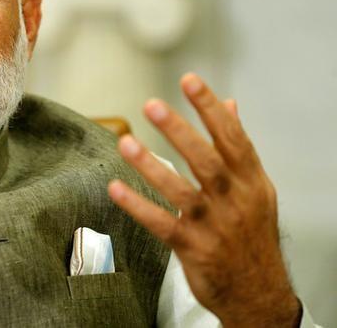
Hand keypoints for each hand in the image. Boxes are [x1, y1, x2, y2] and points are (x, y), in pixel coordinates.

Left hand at [108, 73, 300, 326]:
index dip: (210, 108)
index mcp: (251, 181)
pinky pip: (162, 225)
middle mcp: (235, 200)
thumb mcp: (257, 188)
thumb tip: (230, 104)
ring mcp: (214, 226)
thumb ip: (238, 147)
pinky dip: (138, 206)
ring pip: (181, 192)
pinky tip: (115, 189)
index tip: (189, 80)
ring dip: (151, 166)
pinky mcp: (194, 249)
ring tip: (125, 142)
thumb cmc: (251, 233)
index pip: (232, 137)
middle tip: (151, 105)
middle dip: (179, 131)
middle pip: (206, 160)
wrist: (259, 293)